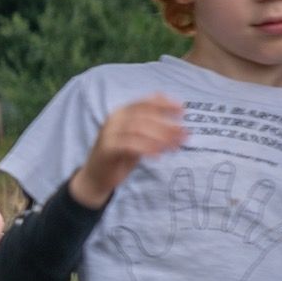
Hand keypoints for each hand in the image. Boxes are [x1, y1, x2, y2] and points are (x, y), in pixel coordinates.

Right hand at [68, 94, 187, 206]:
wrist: (97, 177)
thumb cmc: (121, 155)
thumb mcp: (138, 138)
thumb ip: (151, 127)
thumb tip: (174, 118)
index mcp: (122, 113)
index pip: (144, 103)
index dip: (164, 105)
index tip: (182, 110)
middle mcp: (114, 119)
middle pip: (144, 117)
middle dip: (167, 125)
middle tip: (184, 134)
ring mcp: (109, 133)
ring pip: (138, 129)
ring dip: (160, 137)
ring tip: (175, 146)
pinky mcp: (106, 148)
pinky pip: (129, 145)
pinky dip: (146, 148)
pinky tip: (159, 155)